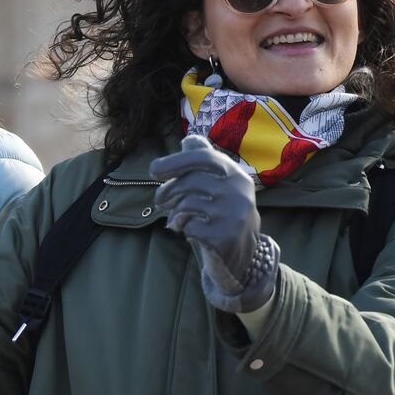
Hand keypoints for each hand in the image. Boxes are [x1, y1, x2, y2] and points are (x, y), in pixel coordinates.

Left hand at [150, 135, 279, 312]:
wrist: (241, 255)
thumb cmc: (221, 215)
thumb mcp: (218, 187)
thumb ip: (204, 164)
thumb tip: (188, 139)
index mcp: (236, 174)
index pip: (204, 157)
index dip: (175, 161)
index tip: (153, 170)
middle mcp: (239, 191)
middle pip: (191, 180)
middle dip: (168, 190)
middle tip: (159, 200)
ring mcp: (234, 214)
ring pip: (187, 204)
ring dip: (176, 213)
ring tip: (177, 220)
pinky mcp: (225, 236)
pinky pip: (190, 226)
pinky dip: (184, 229)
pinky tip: (191, 232)